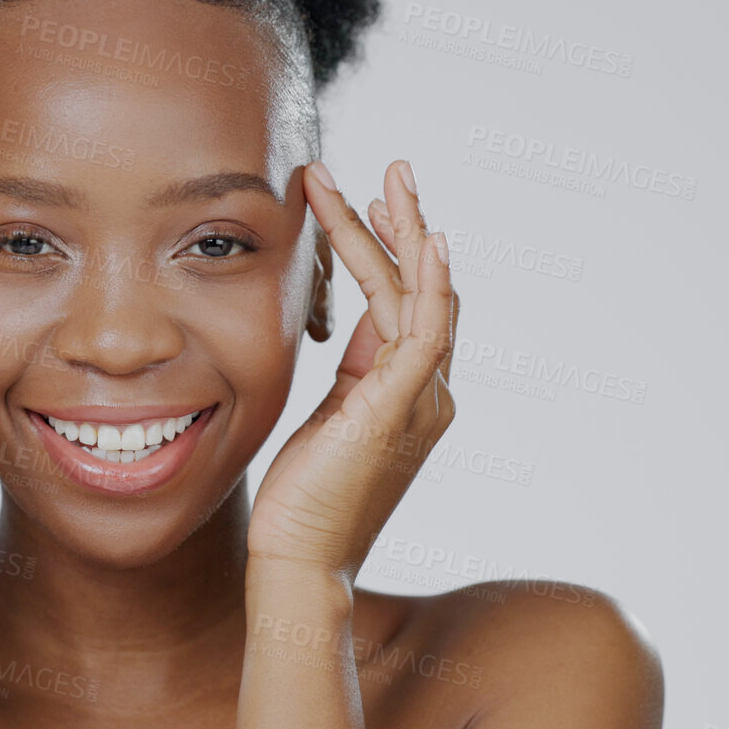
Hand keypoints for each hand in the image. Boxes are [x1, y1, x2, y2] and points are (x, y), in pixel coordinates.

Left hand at [248, 159, 459, 576]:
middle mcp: (428, 391)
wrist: (300, 561)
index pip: (407, 302)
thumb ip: (351, 375)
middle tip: (392, 168)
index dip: (389, 248)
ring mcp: (421, 400)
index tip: (364, 201)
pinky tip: (426, 238)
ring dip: (404, 232)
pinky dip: (429, 283)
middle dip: (407, 223)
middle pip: (426, 287)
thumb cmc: (304, 500)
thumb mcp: (328, 419)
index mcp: (409, 392)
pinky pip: (424, 332)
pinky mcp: (400, 409)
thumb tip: (351, 329)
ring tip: (387, 178)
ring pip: (421, 295)